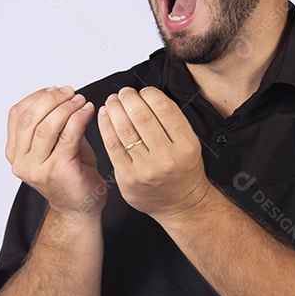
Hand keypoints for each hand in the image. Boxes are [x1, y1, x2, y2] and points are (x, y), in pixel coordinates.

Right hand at [6, 86, 106, 216]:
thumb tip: (64, 95)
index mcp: (15, 153)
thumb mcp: (55, 144)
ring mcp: (37, 168)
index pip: (17, 115)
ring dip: (66, 108)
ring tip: (80, 101)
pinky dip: (79, 118)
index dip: (36, 97)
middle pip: (29, 118)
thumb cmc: (71, 174)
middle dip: (51, 99)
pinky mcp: (58, 170)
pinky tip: (87, 111)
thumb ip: (53, 123)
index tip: (55, 89)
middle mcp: (21, 162)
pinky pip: (68, 136)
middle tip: (70, 92)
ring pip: (47, 126)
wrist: (80, 207)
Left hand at [97, 86, 209, 219]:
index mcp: (186, 145)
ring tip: (112, 101)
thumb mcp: (190, 143)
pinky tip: (104, 116)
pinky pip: (112, 146)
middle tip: (124, 92)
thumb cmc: (183, 170)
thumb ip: (172, 121)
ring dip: (115, 109)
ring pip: (124, 129)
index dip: (149, 94)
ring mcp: (146, 169)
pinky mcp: (128, 177)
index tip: (143, 91)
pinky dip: (105, 126)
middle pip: (142, 116)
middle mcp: (167, 157)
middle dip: (128, 98)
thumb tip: (147, 96)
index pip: (164, 109)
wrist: (181, 204)